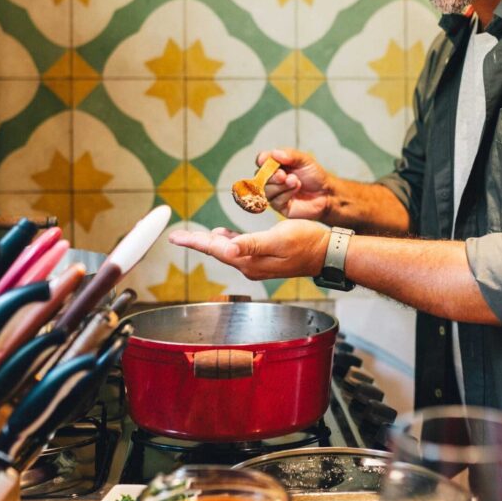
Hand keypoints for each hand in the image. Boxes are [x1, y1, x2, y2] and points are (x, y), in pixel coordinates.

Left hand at [168, 220, 328, 280]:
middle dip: (197, 242)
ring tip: (192, 236)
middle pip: (217, 251)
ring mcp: (256, 264)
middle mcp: (250, 265)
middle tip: (177, 236)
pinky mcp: (264, 259)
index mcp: (250, 260)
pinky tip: (223, 235)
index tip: (175, 237)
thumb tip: (228, 248)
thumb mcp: (279, 239)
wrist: (326, 253)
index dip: (195, 241)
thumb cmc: (307, 242)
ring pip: (226, 251)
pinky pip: (239, 250)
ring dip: (210, 242)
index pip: (216, 249)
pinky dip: (227, 241)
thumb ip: (252, 244)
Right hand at [257, 148, 332, 220]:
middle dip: (271, 175)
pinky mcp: (279, 206)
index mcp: (276, 165)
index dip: (261, 160)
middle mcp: (272, 179)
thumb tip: (274, 153)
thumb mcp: (305, 160)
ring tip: (296, 181)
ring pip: (266, 189)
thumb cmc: (314, 175)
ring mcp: (275, 193)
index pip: (262, 160)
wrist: (326, 193)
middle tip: (283, 174)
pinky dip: (285, 194)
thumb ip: (291, 155)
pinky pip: (275, 200)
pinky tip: (296, 189)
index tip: (264, 160)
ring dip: (281, 185)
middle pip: (260, 176)